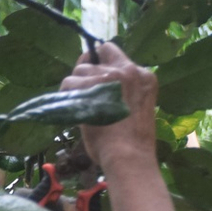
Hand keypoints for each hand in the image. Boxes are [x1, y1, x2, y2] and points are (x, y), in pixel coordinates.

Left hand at [59, 42, 157, 173]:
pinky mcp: (92, 85)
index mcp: (145, 77)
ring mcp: (110, 76)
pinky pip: (70, 83)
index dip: (102, 63)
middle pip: (97, 54)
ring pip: (80, 70)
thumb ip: (123, 92)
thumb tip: (102, 89)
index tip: (95, 76)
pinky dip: (67, 95)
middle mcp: (129, 70)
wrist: (129, 156)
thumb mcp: (136, 108)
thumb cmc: (134, 143)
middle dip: (87, 69)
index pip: (117, 54)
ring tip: (79, 105)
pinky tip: (72, 109)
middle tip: (82, 88)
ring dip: (76, 86)